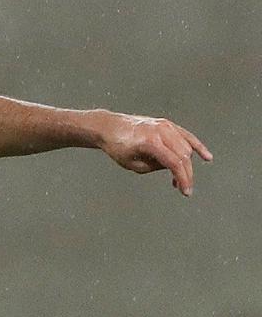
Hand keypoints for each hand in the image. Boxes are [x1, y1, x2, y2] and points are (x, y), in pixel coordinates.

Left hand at [98, 113, 213, 195]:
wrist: (110, 127)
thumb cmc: (118, 147)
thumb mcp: (132, 164)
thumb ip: (154, 167)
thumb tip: (173, 167)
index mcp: (149, 142)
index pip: (173, 163)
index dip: (183, 178)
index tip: (186, 192)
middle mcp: (160, 131)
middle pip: (183, 156)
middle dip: (186, 174)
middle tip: (185, 189)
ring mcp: (165, 126)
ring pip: (186, 147)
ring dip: (186, 165)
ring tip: (178, 179)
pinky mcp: (167, 124)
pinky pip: (186, 136)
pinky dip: (197, 146)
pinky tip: (207, 157)